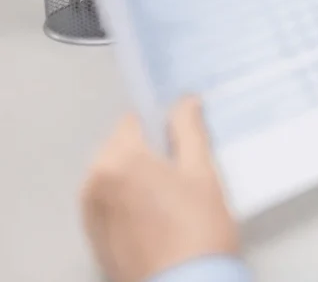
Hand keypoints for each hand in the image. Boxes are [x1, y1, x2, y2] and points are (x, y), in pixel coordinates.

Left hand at [81, 97, 238, 281]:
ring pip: (116, 177)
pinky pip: (111, 204)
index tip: (182, 138)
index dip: (160, 125)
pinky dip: (130, 202)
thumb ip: (190, 130)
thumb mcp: (202, 172)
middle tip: (183, 171)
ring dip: (138, 177)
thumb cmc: (198, 229)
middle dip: (148, 152)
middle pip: (121, 149)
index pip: (134, 121)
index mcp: (119, 159)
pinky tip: (159, 218)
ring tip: (173, 198)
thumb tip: (185, 102)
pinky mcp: (95, 238)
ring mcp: (91, 213)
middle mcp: (95, 182)